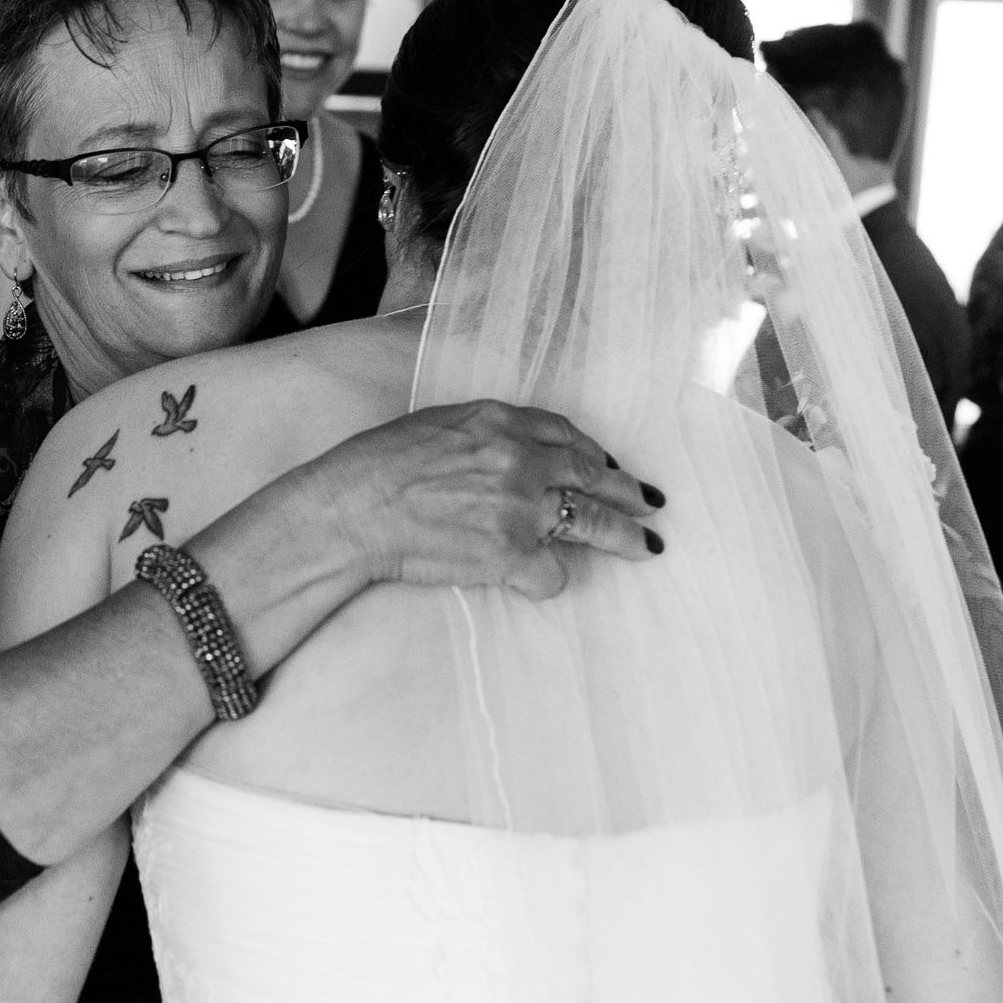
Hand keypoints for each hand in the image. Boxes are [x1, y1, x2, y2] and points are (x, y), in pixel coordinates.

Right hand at [311, 399, 664, 599]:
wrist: (352, 509)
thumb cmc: (376, 466)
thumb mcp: (435, 425)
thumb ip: (483, 434)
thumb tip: (514, 452)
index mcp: (498, 421)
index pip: (565, 433)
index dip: (593, 451)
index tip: (607, 465)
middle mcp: (519, 460)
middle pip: (593, 475)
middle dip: (627, 491)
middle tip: (650, 502)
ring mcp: (519, 509)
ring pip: (592, 524)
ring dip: (624, 536)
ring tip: (646, 546)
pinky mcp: (509, 555)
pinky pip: (553, 574)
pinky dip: (549, 580)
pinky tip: (540, 580)